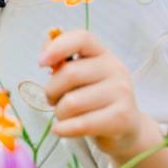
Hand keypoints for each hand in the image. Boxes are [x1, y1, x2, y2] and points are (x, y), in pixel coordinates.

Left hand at [38, 29, 147, 160]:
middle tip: (53, 101)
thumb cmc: (94, 99)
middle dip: (51, 91)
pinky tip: (60, 130)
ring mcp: (122, 93)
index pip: (82, 38)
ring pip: (72, 103)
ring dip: (59, 113)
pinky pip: (81, 124)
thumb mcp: (80, 77)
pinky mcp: (122, 118)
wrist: (125, 129)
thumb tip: (45, 49)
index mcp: (103, 54)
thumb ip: (62, 62)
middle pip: (70, 74)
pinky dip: (63, 129)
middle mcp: (115, 69)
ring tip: (64, 116)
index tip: (41, 62)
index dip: (58, 46)